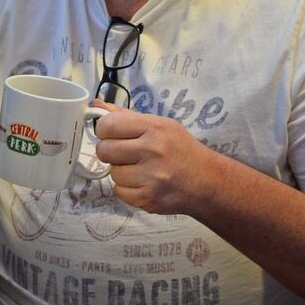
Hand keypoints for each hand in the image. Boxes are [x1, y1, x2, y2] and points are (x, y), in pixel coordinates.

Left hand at [91, 100, 218, 215]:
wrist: (208, 182)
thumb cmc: (180, 149)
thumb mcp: (160, 125)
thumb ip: (126, 116)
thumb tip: (95, 105)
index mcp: (154, 128)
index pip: (108, 125)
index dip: (105, 130)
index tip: (112, 135)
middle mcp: (152, 151)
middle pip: (104, 150)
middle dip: (110, 152)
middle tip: (125, 154)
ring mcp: (151, 177)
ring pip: (112, 173)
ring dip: (122, 172)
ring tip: (140, 170)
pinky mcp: (149, 199)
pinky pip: (119, 192)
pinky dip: (127, 190)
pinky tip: (143, 184)